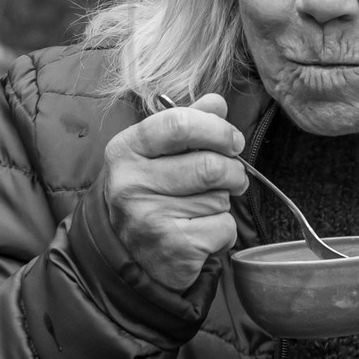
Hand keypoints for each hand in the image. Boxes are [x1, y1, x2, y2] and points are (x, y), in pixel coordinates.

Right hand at [103, 94, 246, 291]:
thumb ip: (188, 124)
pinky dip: (224, 230)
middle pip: (209, 164)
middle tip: (231, 178)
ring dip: (224, 201)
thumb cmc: (152, 194)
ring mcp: (149, 218)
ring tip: (204, 207)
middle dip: (232, 171)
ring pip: (219, 197)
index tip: (233, 141)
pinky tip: (202, 233)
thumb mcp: (159, 153)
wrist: (133, 255)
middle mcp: (130, 183)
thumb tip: (217, 103)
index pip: (178, 124)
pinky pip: (224, 227)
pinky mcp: (173, 248)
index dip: (217, 129)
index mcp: (125, 150)